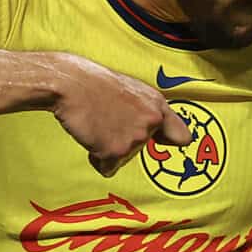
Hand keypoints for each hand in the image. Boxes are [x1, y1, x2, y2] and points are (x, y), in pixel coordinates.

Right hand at [48, 55, 192, 176]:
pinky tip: (91, 136)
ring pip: (124, 158)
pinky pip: (108, 167)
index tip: (160, 144)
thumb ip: (148, 110)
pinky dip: (97, 158)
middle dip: (125, 141)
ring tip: (97, 123)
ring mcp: (135, 138)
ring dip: (109, 147)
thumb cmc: (95, 84)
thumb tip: (155, 130)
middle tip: (108, 122)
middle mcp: (151, 122)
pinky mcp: (115, 151)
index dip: (168, 142)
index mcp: (157, 106)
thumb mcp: (133, 90)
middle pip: (142, 149)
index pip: (181, 137)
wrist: (70, 83)